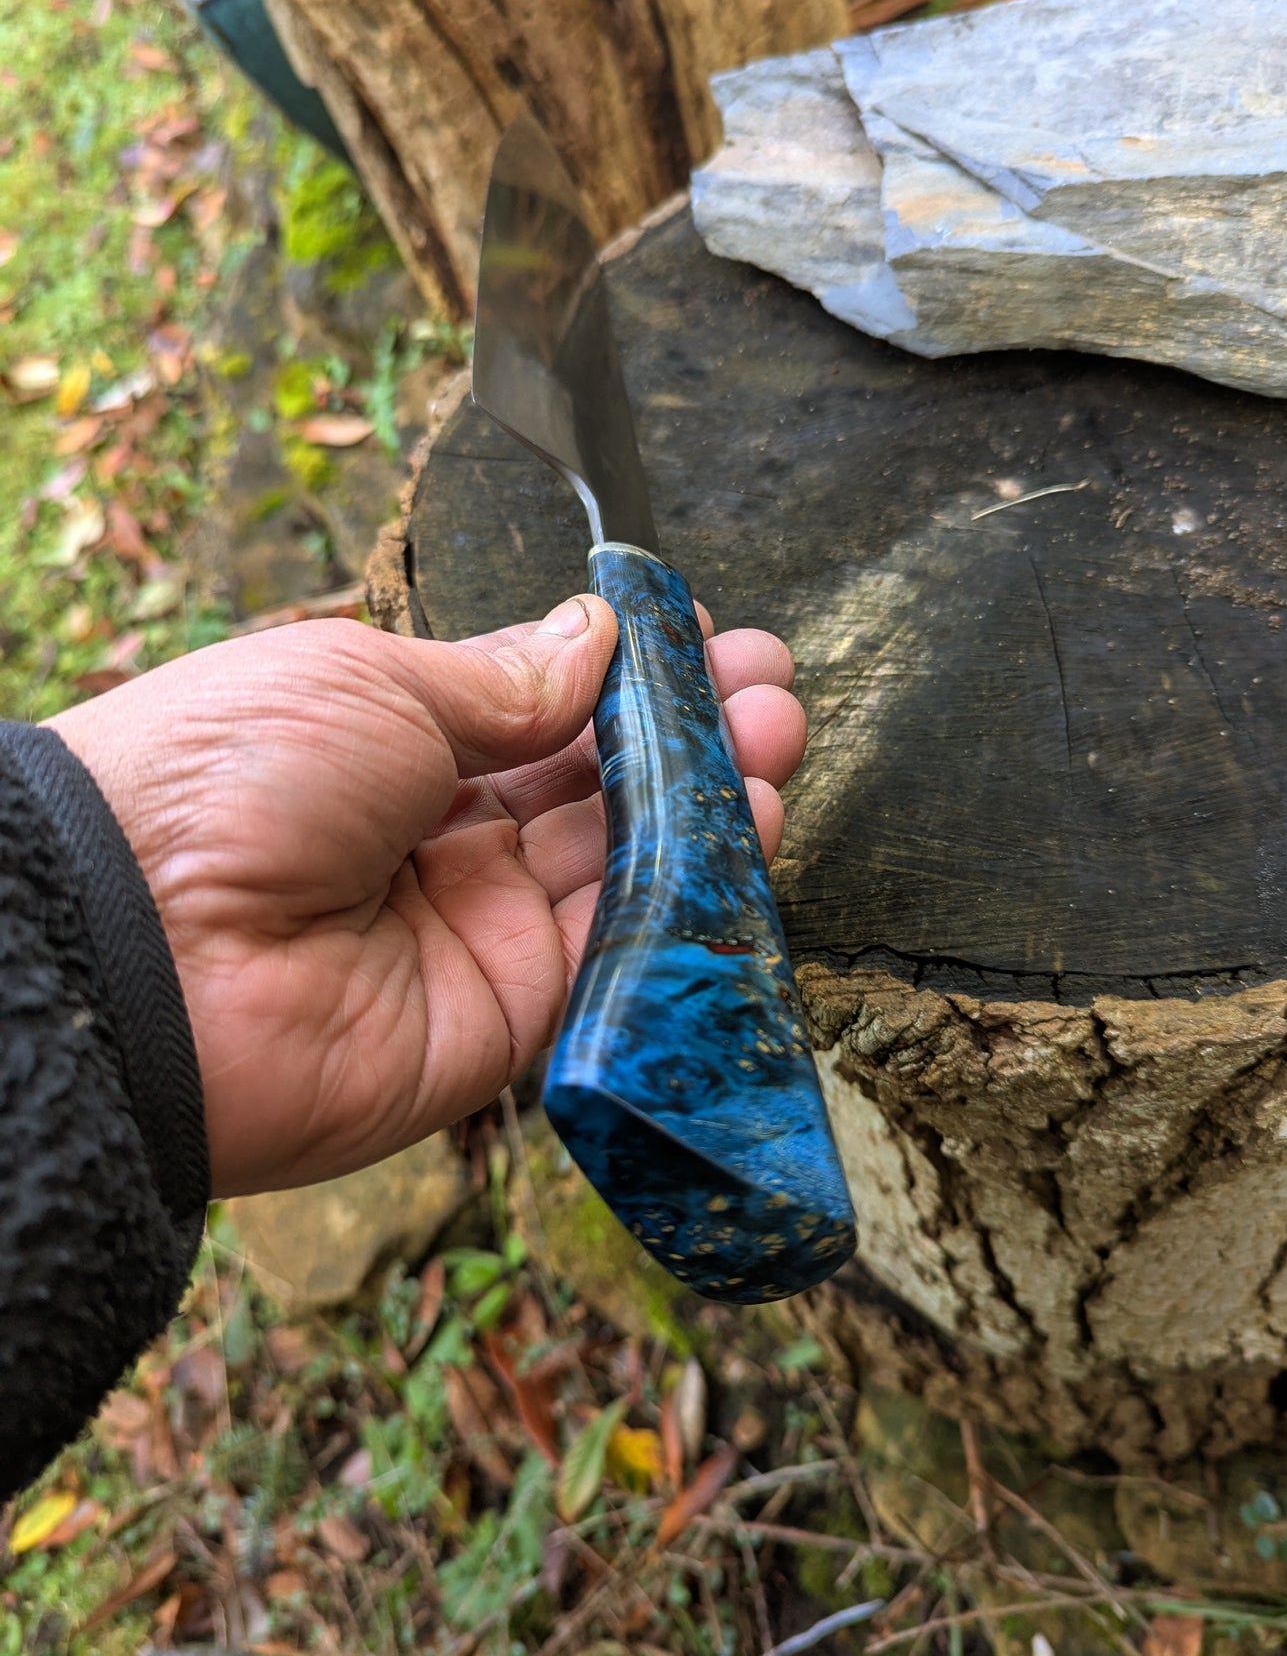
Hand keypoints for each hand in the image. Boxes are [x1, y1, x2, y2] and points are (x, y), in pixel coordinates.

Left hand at [48, 599, 805, 1197]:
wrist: (140, 949)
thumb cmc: (230, 773)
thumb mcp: (373, 683)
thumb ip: (507, 678)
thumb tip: (599, 634)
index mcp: (393, 749)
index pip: (541, 713)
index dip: (626, 678)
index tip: (703, 638)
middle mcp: (442, 842)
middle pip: (596, 790)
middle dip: (691, 737)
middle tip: (770, 690)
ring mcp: (478, 934)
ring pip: (624, 868)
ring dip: (711, 805)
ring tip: (778, 740)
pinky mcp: (508, 1021)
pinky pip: (616, 957)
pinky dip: (690, 899)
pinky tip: (750, 829)